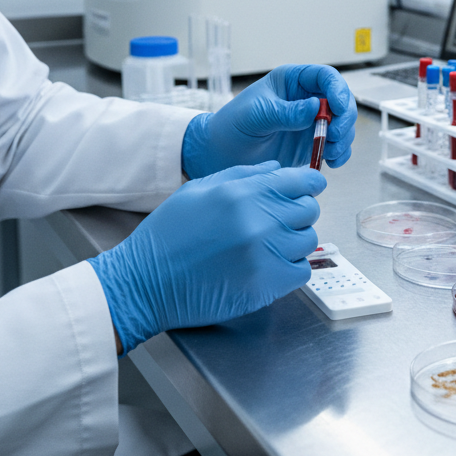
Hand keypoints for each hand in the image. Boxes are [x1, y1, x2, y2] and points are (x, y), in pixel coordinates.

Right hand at [88, 162, 323, 351]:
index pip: (301, 181)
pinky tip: (268, 264)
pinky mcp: (266, 286)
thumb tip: (278, 169)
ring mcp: (264, 255)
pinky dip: (291, 267)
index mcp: (241, 192)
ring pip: (308, 241)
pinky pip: (301, 271)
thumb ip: (244, 175)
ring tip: (268, 244)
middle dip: (298, 212)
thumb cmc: (168, 234)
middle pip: (309, 210)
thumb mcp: (200, 189)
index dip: (309, 184)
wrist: (145, 282)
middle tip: (279, 219)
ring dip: (294, 240)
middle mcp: (258, 221)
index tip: (309, 189)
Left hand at [181, 65, 356, 179]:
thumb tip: (316, 106)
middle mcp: (306, 100)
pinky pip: (336, 146)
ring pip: (342, 124)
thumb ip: (286, 112)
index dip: (337, 90)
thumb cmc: (233, 125)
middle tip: (335, 135)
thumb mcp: (257, 115)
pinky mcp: (312, 144)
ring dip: (344, 138)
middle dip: (344, 118)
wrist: (221, 154)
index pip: (325, 77)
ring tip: (330, 152)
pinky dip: (340, 153)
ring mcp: (311, 122)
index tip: (337, 108)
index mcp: (292, 82)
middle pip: (341, 101)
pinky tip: (332, 161)